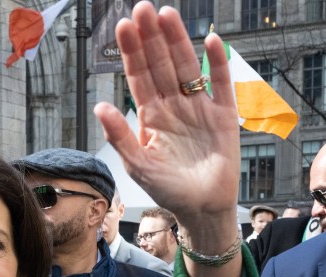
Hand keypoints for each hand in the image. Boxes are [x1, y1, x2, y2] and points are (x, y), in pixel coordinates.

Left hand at [94, 2, 238, 234]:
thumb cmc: (168, 190)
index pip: (139, 77)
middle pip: (161, 64)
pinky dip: (218, 63)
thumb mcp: (138, 166)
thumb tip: (100, 106)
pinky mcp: (225, 116)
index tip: (123, 26)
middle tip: (142, 8)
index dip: (131, 52)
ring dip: (178, 41)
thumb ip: (120, 137)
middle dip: (151, 37)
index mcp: (151, 116)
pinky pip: (222, 84)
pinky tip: (211, 41)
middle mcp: (174, 106)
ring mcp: (199, 108)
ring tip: (167, 14)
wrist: (202, 209)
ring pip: (187, 67)